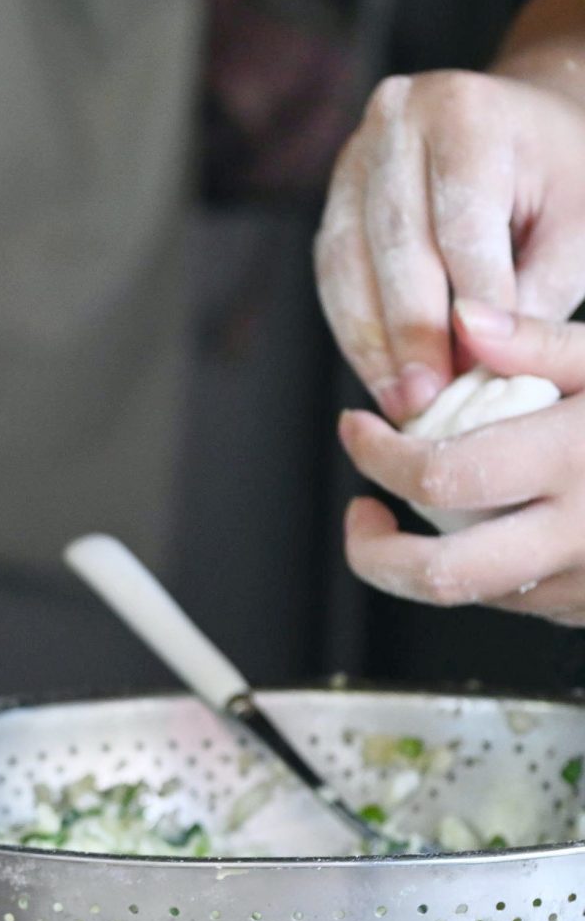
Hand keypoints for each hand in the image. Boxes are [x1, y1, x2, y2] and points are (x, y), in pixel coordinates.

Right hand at [314, 70, 584, 421]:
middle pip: (396, 246)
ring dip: (373, 342)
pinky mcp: (333, 196)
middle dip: (412, 333)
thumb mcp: (576, 230)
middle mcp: (397, 119)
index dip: (468, 303)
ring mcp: (353, 156)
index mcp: (468, 111)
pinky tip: (380, 372)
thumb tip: (483, 371)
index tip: (476, 372)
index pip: (461, 223)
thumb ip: (533, 296)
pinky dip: (356, 328)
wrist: (529, 126)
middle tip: (427, 400)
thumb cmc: (563, 179)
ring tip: (402, 400)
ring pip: (349, 266)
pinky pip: (333, 274)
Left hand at [338, 302, 584, 621]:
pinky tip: (487, 526)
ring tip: (414, 513)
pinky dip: (481, 569)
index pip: (439, 477)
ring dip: (423, 562)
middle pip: (437, 576)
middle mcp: (579, 534)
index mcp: (579, 460)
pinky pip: (515, 599)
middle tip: (361, 511)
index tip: (358, 430)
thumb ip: (541, 345)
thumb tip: (464, 320)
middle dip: (373, 552)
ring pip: (472, 595)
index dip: (375, 457)